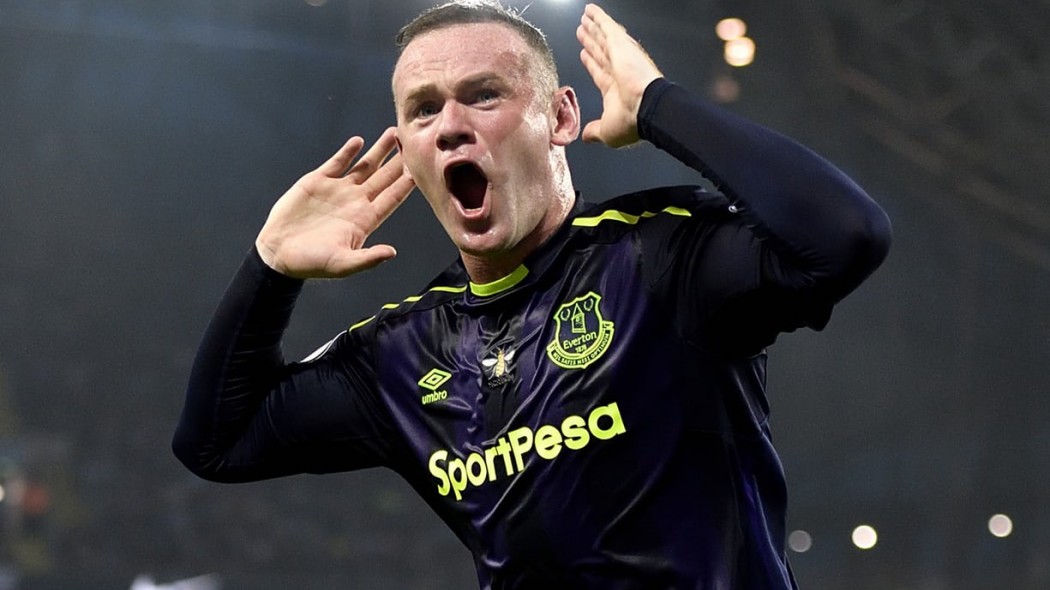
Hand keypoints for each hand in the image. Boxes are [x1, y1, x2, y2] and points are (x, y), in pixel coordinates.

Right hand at [255, 128, 414, 278]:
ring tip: (393, 133)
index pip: (392, 198)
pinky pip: (337, 163)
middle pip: (383, 177)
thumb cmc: (311, 263)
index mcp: (364, 220)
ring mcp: (337, 190)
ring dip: (379, 150)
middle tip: (413, 141)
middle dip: (399, 160)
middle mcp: (355, 202)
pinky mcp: (317, 182)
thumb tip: (392, 253)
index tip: (421, 168)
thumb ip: (368, 259)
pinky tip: (359, 141)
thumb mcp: (342, 264)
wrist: (278, 253)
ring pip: (364, 166)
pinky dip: (347, 152)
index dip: (406, 183)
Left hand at [577, 3, 663, 147]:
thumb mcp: (607, 130)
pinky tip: (590, 11)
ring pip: (603, 38)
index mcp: (616, 91)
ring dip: (594, 28)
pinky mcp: (620, 45)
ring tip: (584, 20)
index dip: (592, 64)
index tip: (585, 55)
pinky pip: (607, 27)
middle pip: (601, 52)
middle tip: (583, 32)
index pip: (600, 72)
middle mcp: (619, 71)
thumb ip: (595, 131)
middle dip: (592, 43)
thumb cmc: (631, 121)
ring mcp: (620, 56)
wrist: (645, 107)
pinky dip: (599, 18)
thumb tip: (586, 136)